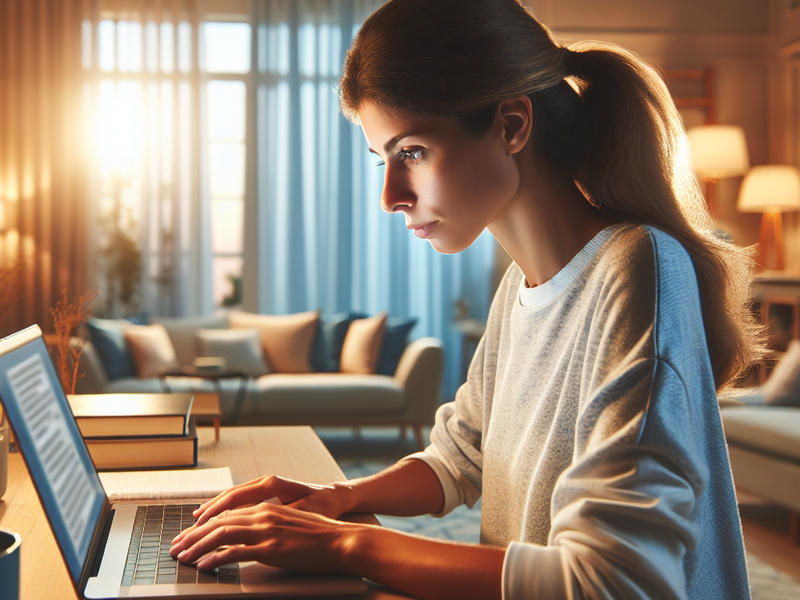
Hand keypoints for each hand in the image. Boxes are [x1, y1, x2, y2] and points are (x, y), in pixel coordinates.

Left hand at [169, 502, 362, 572]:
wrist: (342, 541)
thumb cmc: (319, 536)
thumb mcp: (289, 525)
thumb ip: (267, 527)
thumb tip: (246, 538)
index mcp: (266, 508)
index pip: (226, 514)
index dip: (203, 526)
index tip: (187, 536)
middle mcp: (263, 515)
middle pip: (218, 522)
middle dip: (192, 535)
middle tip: (175, 547)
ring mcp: (267, 531)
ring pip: (222, 534)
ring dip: (197, 546)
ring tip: (182, 557)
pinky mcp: (272, 548)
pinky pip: (236, 552)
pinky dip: (216, 559)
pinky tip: (204, 566)